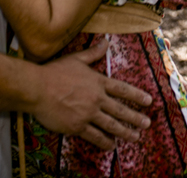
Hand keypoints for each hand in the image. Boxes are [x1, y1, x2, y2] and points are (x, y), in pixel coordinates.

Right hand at [31, 38, 151, 148]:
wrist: (37, 88)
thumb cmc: (54, 72)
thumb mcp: (76, 59)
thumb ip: (93, 52)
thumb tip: (106, 41)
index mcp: (97, 82)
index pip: (122, 89)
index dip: (136, 95)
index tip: (148, 101)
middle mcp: (96, 98)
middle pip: (120, 109)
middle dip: (135, 117)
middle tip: (147, 123)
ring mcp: (87, 113)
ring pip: (111, 125)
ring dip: (125, 132)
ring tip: (135, 137)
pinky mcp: (77, 126)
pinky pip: (94, 136)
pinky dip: (104, 141)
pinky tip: (112, 146)